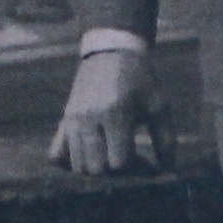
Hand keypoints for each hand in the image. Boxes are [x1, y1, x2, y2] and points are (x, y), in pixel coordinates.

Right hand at [49, 48, 175, 173]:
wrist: (112, 51)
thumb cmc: (140, 79)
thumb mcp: (158, 105)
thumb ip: (165, 138)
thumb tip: (167, 170)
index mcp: (114, 113)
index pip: (119, 162)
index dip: (137, 168)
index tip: (148, 160)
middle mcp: (88, 118)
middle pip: (96, 169)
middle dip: (116, 171)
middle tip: (129, 157)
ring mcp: (72, 120)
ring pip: (77, 166)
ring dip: (97, 168)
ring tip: (112, 155)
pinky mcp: (64, 120)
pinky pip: (55, 156)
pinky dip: (71, 161)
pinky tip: (90, 153)